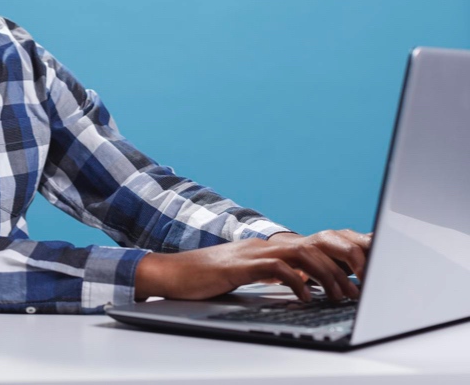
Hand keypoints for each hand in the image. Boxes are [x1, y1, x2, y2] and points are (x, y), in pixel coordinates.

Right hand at [133, 229, 371, 302]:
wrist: (172, 274)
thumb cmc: (207, 279)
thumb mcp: (249, 274)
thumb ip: (275, 274)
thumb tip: (305, 283)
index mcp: (272, 247)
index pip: (317, 241)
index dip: (345, 249)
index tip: (369, 267)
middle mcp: (267, 245)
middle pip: (318, 242)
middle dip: (346, 260)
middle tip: (365, 283)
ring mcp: (254, 253)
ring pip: (304, 253)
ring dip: (328, 275)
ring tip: (343, 296)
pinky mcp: (241, 266)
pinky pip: (277, 269)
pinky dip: (297, 283)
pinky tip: (306, 298)